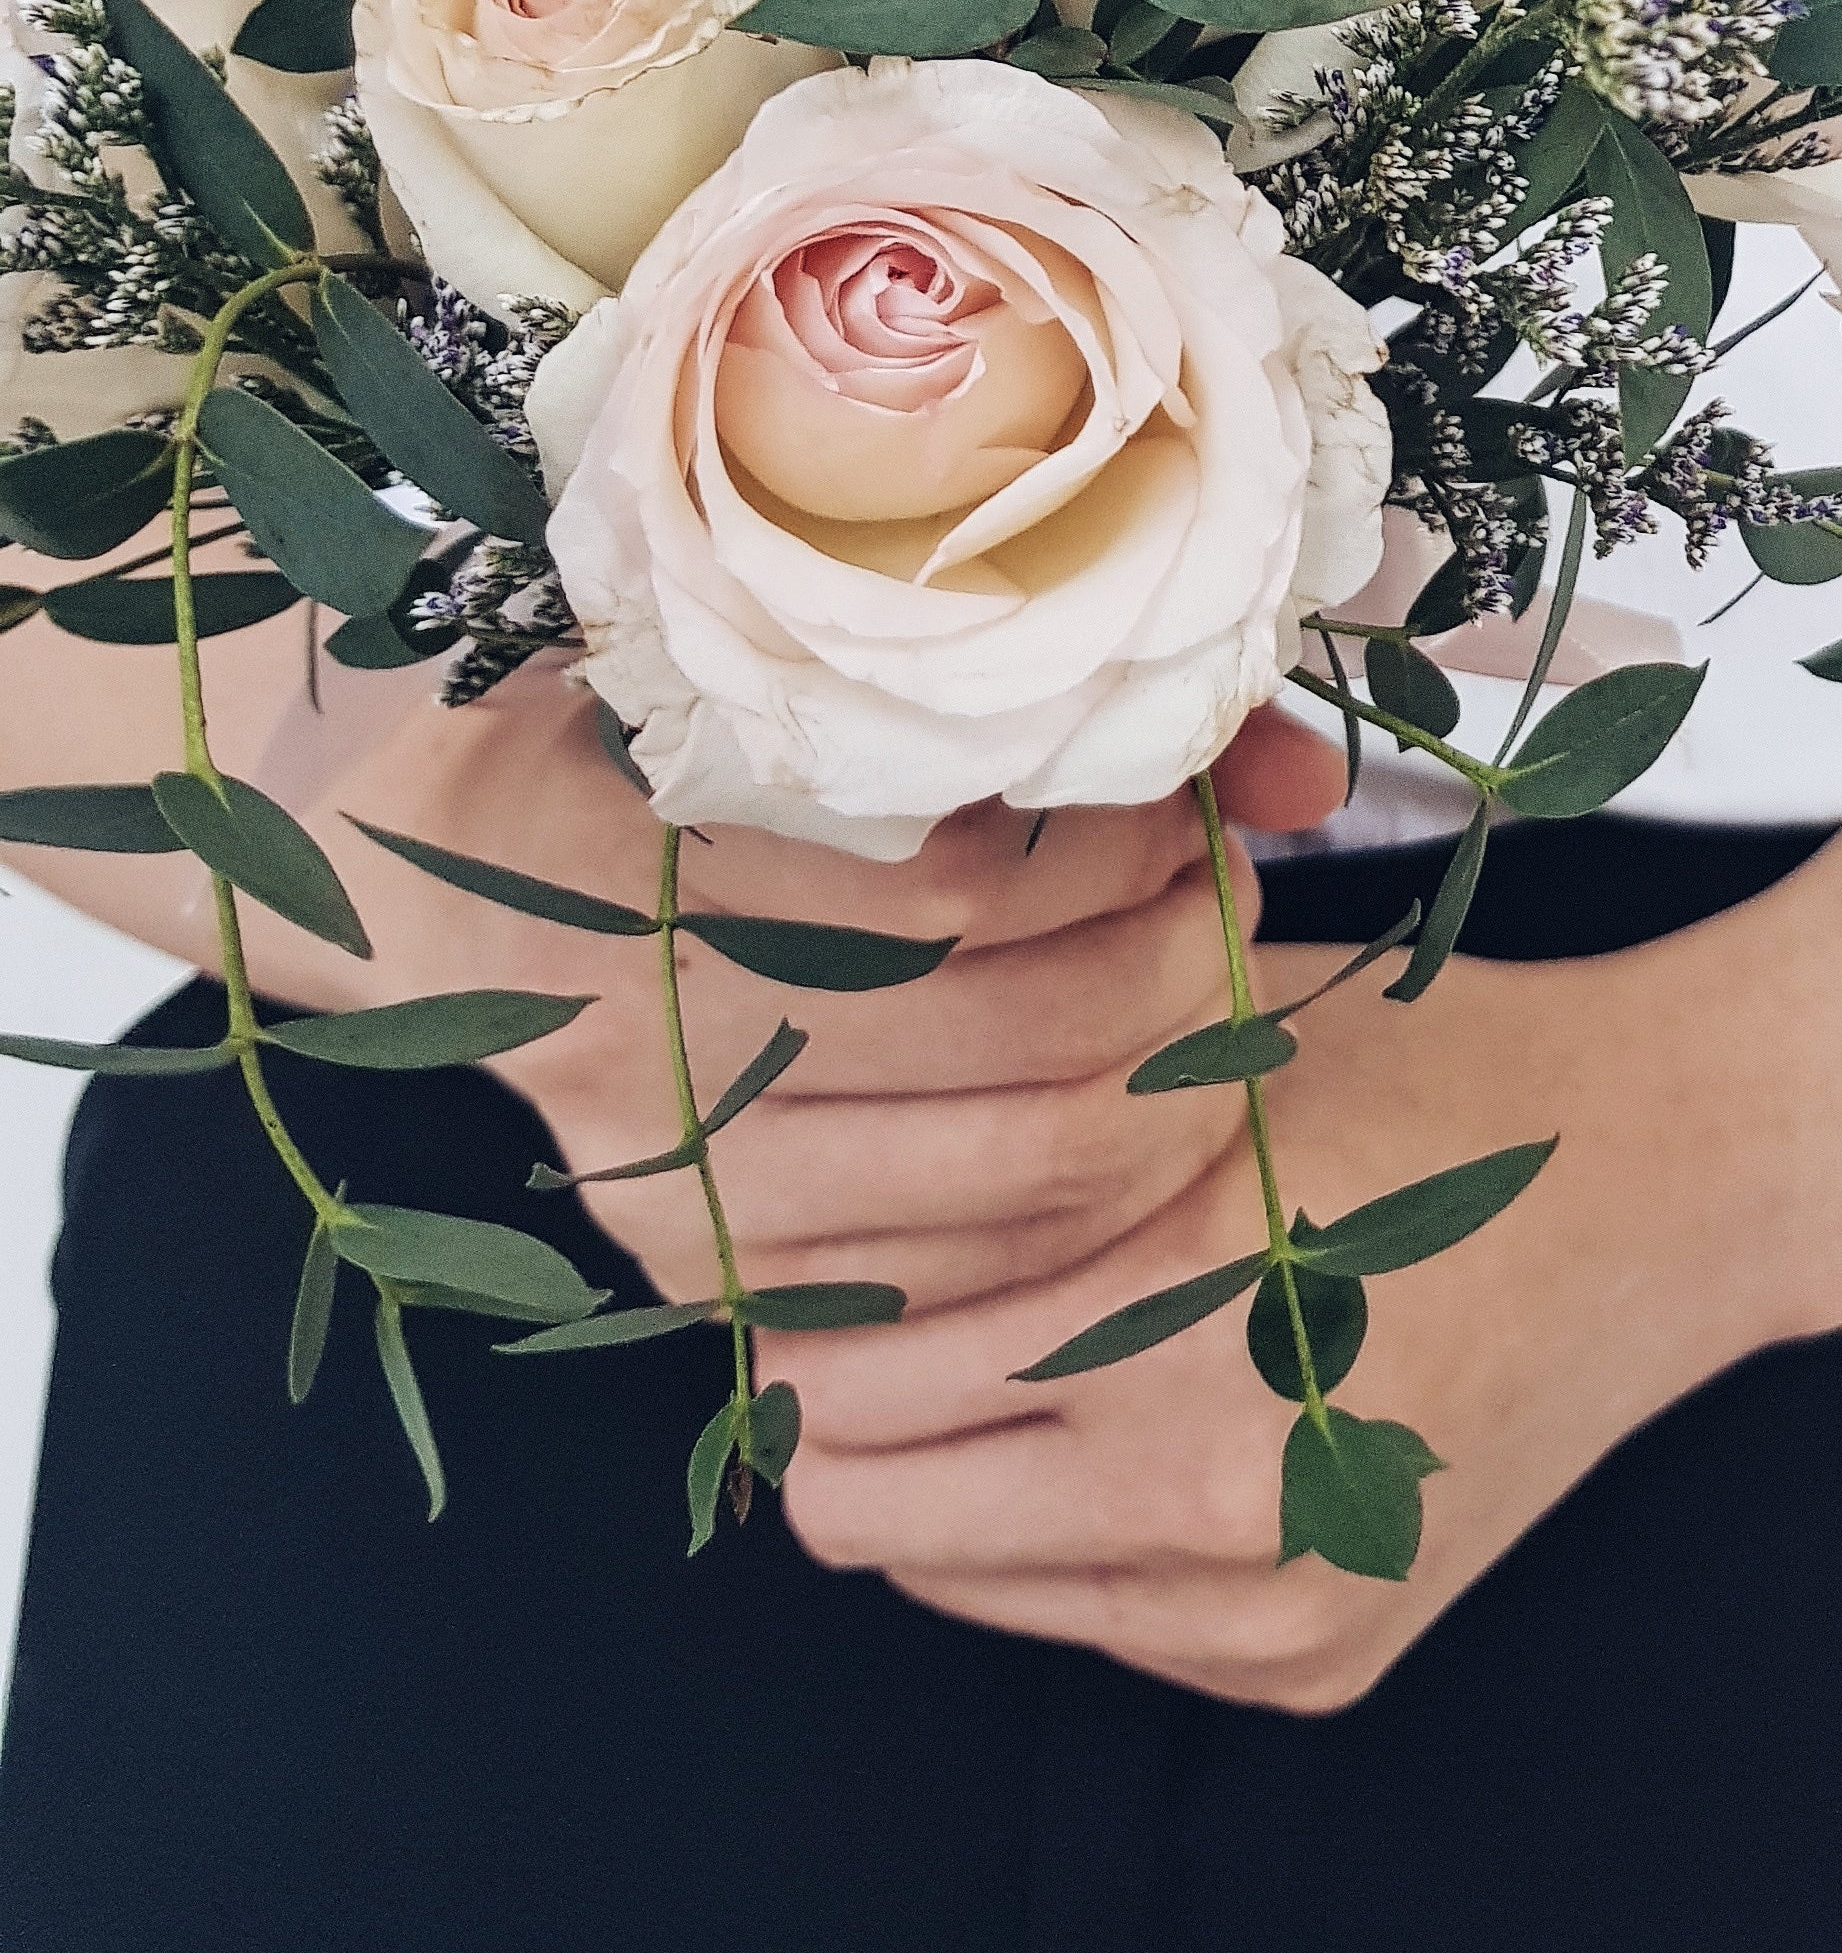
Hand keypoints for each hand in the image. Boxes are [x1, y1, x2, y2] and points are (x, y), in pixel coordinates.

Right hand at [255, 655, 1352, 1319]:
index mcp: (665, 853)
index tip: (1173, 798)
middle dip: (1189, 969)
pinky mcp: (706, 1278)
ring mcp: (680, 1182)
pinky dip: (1097, 1219)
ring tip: (1199, 995)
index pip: (970, 894)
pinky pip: (971, 1287)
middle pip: (1038, 1046)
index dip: (1124, 846)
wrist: (431, 868)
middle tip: (1223, 898)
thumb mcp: (812, 666)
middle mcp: (661, 1035)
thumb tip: (1299, 781)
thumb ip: (1067, 703)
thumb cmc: (654, 726)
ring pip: (1031, 1183)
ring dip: (1176, 1087)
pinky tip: (1130, 1119)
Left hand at [767, 902, 1841, 1712]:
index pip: (845, 1388)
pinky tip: (1165, 1404)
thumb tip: (768, 1176)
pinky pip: (1100, 1619)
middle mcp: (1223, 1498)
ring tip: (1021, 1339)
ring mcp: (1281, 1606)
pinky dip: (1084, 1530)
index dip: (797, 1310)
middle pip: (872, 1515)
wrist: (1690, 1182)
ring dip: (960, 1475)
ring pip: (970, 1580)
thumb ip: (1004, 1120)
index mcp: (1176, 1319)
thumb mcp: (1206, 1044)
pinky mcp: (1325, 1664)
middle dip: (849, 1411)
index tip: (796, 1246)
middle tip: (873, 1302)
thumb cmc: (1433, 1074)